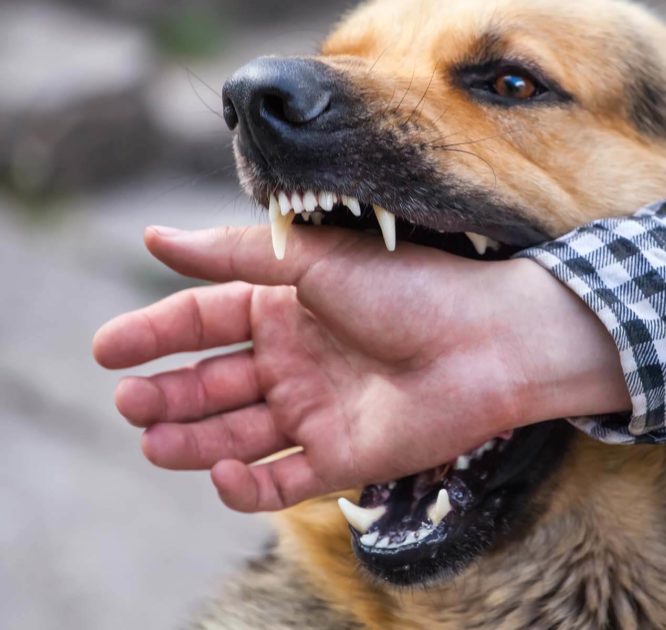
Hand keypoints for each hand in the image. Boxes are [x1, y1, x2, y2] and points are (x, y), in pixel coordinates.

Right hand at [93, 225, 628, 511]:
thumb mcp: (315, 259)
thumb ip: (235, 256)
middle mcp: (297, 360)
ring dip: (191, 439)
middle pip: (213, 382)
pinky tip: (221, 471)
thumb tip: (153, 238)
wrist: (490, 341)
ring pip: (236, 432)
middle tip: (129, 402)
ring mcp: (318, 411)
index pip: (204, 320)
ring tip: (151, 439)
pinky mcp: (343, 457)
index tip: (106, 349)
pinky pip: (282, 480)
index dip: (154, 334)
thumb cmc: (411, 288)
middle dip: (167, 393)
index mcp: (287, 306)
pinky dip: (247, 484)